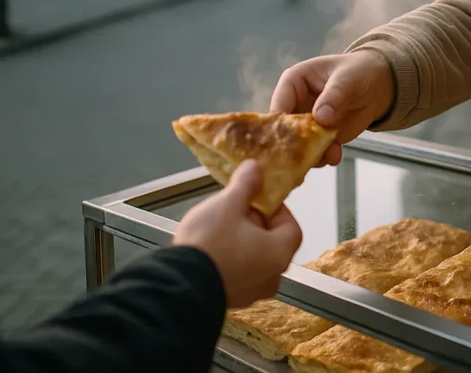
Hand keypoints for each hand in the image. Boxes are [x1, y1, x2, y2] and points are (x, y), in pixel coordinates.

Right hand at [174, 160, 302, 307]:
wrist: (178, 287)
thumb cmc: (209, 246)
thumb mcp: (228, 205)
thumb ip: (245, 184)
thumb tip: (255, 169)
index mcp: (279, 253)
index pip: (291, 227)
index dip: (276, 209)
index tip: (260, 199)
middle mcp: (271, 277)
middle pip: (273, 244)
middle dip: (257, 225)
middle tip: (237, 211)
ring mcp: (251, 293)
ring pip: (255, 260)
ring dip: (243, 243)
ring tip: (221, 229)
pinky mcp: (230, 300)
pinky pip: (238, 275)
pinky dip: (231, 261)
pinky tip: (211, 251)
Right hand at [270, 50, 393, 166]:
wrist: (376, 86)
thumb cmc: (357, 72)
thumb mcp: (348, 78)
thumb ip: (334, 96)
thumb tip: (320, 117)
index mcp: (294, 82)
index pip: (280, 102)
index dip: (280, 122)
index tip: (288, 138)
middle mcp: (295, 104)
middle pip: (285, 128)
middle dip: (293, 144)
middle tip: (304, 156)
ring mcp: (306, 123)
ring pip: (298, 144)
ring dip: (309, 154)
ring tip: (327, 156)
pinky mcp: (319, 137)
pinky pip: (315, 151)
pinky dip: (323, 157)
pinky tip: (334, 156)